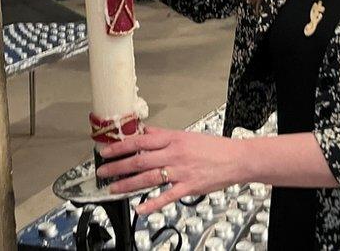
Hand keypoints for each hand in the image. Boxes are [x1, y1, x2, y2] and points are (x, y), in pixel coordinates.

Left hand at [96, 126, 247, 214]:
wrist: (236, 158)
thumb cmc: (214, 147)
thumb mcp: (186, 135)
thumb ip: (163, 135)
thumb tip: (144, 132)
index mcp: (173, 139)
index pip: (140, 141)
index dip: (120, 147)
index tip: (106, 151)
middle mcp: (175, 154)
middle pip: (139, 160)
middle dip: (117, 167)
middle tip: (102, 172)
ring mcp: (181, 171)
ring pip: (148, 178)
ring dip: (128, 184)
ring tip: (114, 189)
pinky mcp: (188, 186)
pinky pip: (167, 196)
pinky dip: (152, 203)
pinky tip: (140, 208)